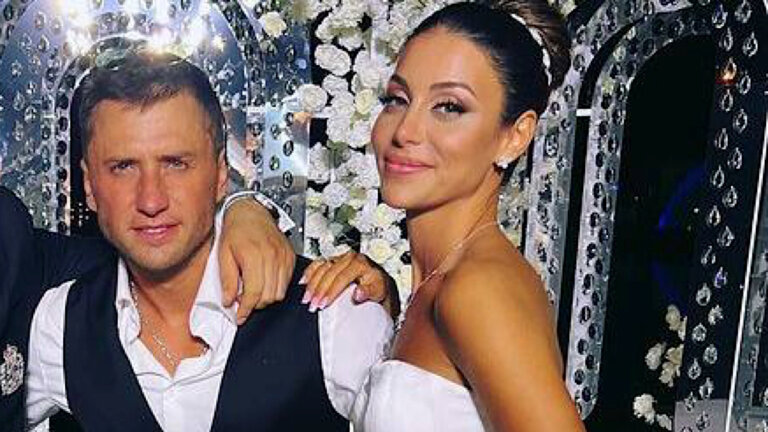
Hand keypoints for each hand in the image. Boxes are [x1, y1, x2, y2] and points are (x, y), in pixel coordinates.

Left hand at [219, 198, 295, 323]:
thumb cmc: (236, 230)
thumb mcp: (223, 254)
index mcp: (253, 256)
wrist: (252, 211)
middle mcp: (272, 257)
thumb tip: (229, 301)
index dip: (246, 309)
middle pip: (268, 296)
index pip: (253, 293)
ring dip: (266, 297)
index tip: (240, 316)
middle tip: (243, 300)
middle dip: (255, 304)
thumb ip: (227, 280)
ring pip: (279, 292)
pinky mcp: (290, 257)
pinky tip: (264, 281)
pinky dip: (276, 287)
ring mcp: (283, 257)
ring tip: (254, 290)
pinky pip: (287, 282)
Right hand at [300, 251, 395, 313]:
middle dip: (318, 290)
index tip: (324, 303)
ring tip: (306, 298)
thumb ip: (369, 292)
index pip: (341, 277)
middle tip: (312, 304)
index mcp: (360, 263)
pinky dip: (309, 272)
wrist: (378, 281)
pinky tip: (303, 282)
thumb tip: (358, 294)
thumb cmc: (378, 287)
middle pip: (329, 272)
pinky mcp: (333, 260)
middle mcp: (349, 257)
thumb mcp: (378, 291)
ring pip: (321, 267)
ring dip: (311, 283)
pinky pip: (318, 263)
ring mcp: (340, 258)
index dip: (331, 291)